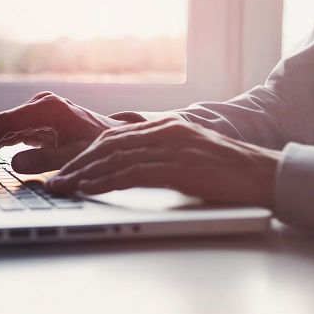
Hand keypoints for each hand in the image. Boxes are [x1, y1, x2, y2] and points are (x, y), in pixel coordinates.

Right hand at [0, 92, 127, 173]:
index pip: (4, 123)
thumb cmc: (101, 148)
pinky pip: (11, 133)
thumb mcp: (75, 157)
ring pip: (2, 129)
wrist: (117, 140)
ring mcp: (37, 113)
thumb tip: (15, 163)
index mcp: (47, 109)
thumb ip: (46, 161)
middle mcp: (39, 106)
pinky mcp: (37, 122)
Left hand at [47, 118, 281, 207]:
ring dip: (84, 174)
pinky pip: (132, 172)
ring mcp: (168, 145)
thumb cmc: (221, 167)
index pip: (112, 138)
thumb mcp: (182, 152)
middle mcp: (161, 130)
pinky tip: (89, 188)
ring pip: (114, 157)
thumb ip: (154, 153)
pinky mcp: (176, 164)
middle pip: (106, 145)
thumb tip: (123, 166)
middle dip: (76, 163)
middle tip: (54, 179)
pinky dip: (106, 180)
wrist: (259, 173)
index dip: (84, 154)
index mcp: (161, 126)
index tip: (64, 168)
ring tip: (62, 186)